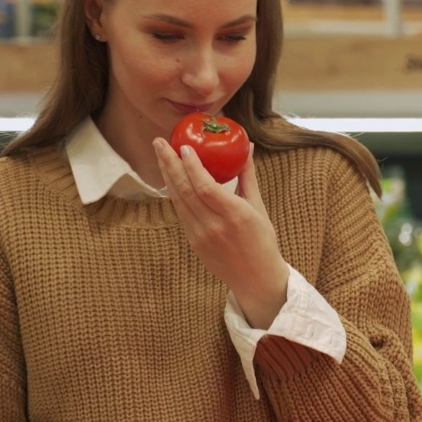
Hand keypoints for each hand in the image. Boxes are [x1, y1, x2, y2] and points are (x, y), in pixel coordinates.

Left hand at [153, 137, 288, 328]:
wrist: (256, 279)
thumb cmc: (262, 241)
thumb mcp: (258, 207)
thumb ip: (248, 177)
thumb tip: (248, 148)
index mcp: (235, 215)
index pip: (206, 187)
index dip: (192, 166)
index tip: (184, 146)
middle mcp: (214, 226)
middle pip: (185, 190)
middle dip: (169, 164)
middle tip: (159, 142)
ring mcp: (201, 236)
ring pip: (178, 200)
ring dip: (167, 175)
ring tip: (160, 154)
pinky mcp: (193, 242)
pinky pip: (181, 212)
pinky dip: (174, 192)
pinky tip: (170, 177)